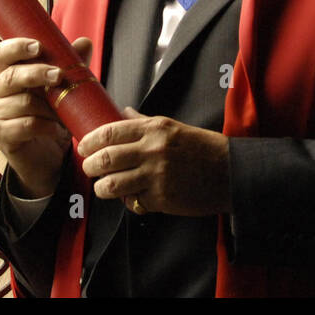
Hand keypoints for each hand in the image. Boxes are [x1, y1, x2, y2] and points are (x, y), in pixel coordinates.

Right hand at [0, 36, 93, 198]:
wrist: (48, 157)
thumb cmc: (52, 118)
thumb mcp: (63, 91)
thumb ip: (72, 66)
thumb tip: (84, 43)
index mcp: (8, 75)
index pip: (2, 54)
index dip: (17, 47)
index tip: (39, 47)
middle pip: (12, 76)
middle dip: (37, 73)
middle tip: (59, 76)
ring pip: (23, 102)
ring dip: (48, 108)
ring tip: (62, 115)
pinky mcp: (0, 134)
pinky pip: (26, 124)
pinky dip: (46, 126)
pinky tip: (56, 130)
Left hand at [76, 107, 230, 216]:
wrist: (231, 172)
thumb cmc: (201, 148)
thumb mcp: (172, 127)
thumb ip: (143, 122)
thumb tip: (122, 112)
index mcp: (154, 129)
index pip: (110, 132)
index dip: (90, 141)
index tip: (83, 147)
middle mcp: (153, 150)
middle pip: (106, 159)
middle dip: (90, 166)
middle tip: (89, 168)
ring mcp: (157, 175)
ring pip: (112, 185)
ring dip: (102, 188)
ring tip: (102, 187)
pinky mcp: (162, 198)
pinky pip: (133, 202)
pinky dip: (128, 202)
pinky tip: (131, 199)